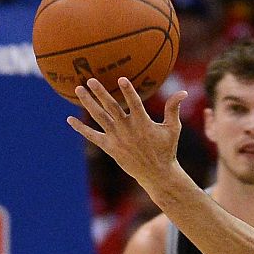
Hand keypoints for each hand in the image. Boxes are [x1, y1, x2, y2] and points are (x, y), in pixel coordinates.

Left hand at [68, 76, 184, 192]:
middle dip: (100, 92)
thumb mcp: (172, 129)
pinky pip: (92, 136)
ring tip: (79, 89)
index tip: (121, 78)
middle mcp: (127, 129)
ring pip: (99, 117)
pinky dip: (81, 128)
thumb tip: (184, 92)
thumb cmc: (166, 149)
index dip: (128, 91)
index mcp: (143, 123)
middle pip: (111, 107)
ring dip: (88, 103)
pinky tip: (69, 120)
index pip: (135, 103)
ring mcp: (117, 138)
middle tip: (90, 80)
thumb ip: (173, 109)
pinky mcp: (110, 147)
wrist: (157, 174)